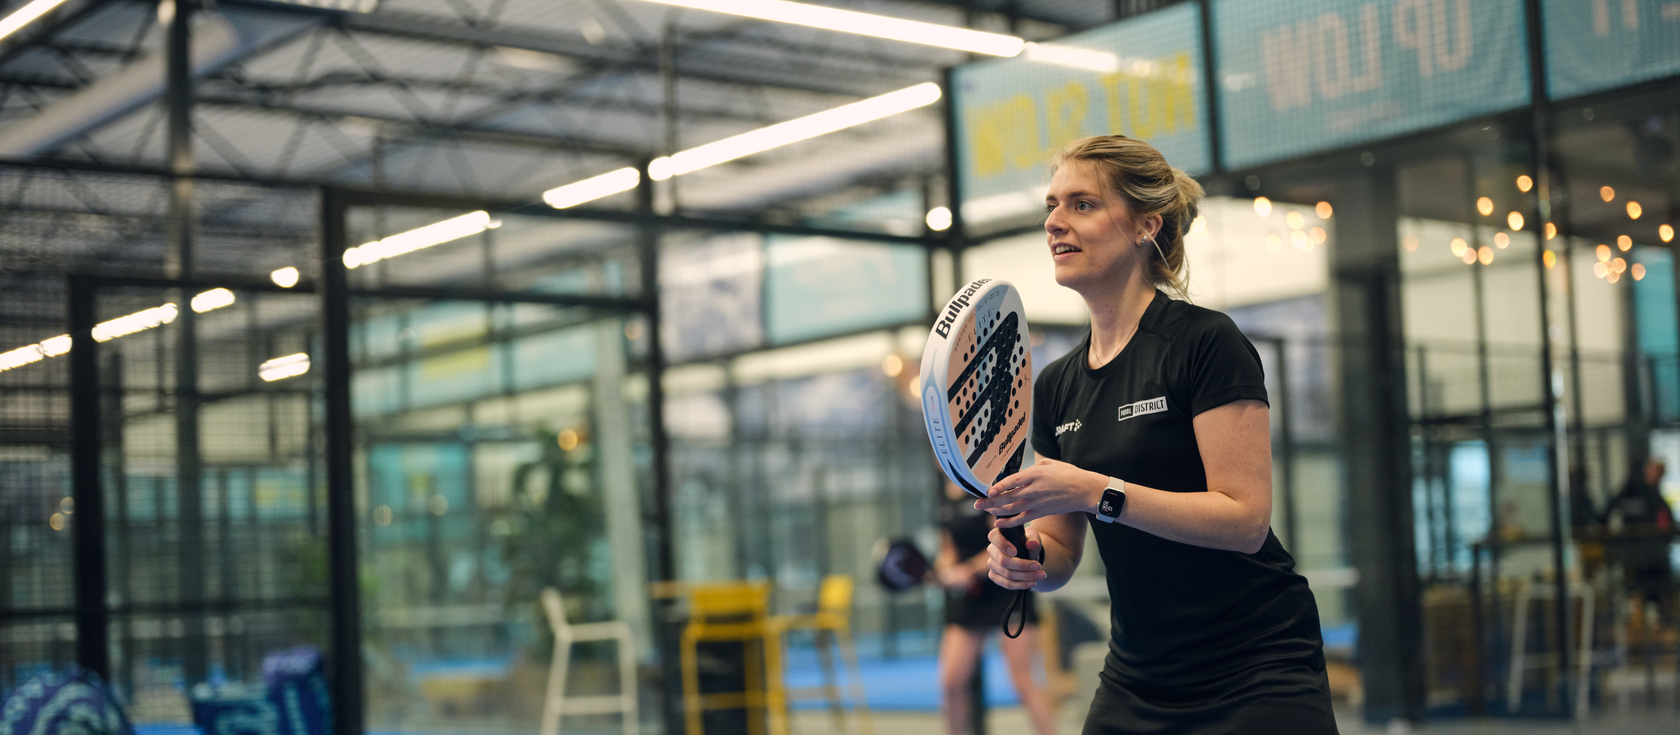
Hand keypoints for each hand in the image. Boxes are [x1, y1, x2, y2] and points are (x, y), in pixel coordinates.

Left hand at [975, 457, 1104, 527]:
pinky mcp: (1041, 512)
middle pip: (1008, 497)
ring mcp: (1037, 503)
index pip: (1013, 481)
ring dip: (996, 511)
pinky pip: (1021, 520)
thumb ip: (1032, 468)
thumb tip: (1018, 472)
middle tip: (977, 504)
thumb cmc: (1068, 474)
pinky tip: (998, 523)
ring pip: (1012, 509)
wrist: (1084, 490)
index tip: (988, 491)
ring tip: (985, 510)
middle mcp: (1034, 489)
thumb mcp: (1050, 463)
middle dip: (991, 501)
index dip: (999, 487)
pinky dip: (1009, 522)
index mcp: (1036, 474)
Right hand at [987, 525, 1046, 588]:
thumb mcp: (1033, 536)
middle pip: (1003, 561)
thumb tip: (1032, 544)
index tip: (1015, 552)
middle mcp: (992, 550)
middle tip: (1039, 566)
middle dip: (1022, 565)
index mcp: (997, 535)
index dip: (1003, 545)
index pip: (994, 537)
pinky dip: (1021, 584)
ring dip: (1025, 576)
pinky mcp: (994, 576)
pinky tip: (1032, 583)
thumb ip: (1033, 539)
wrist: (1028, 554)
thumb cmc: (1028, 542)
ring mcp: (992, 564)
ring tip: (1041, 575)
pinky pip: (1007, 584)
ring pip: (1007, 574)